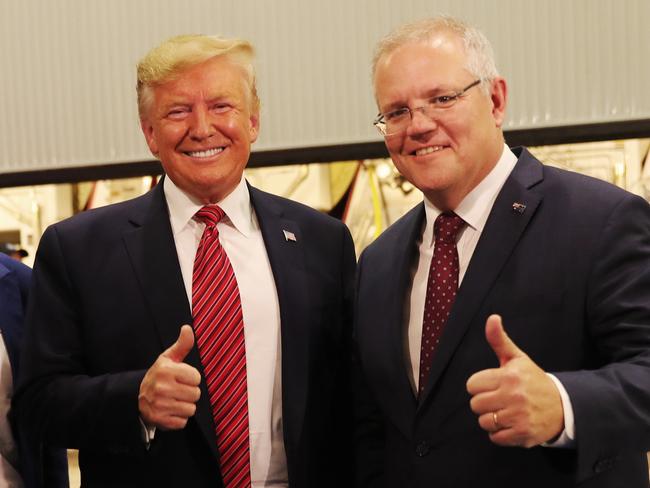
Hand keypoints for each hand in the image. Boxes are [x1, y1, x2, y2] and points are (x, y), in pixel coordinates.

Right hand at [139, 325, 201, 429]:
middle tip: (177, 390)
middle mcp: (162, 387)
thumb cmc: (159, 375)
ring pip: (191, 409)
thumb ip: (182, 344)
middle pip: (195, 394)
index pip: (197, 378)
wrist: (136, 397)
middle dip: (189, 393)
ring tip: (173, 400)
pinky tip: (170, 411)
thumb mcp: (168, 358)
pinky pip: (183, 422)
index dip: (191, 379)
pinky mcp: (159, 420)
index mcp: (166, 370)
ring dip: (185, 406)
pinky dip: (178, 418)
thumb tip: (188, 328)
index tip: (181, 378)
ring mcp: (160, 405)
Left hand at [465, 315, 563, 446]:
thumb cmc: (533, 381)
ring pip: (484, 422)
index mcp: (509, 376)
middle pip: (475, 404)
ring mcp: (519, 416)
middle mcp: (514, 396)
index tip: (492, 385)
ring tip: (505, 412)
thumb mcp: (517, 359)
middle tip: (499, 399)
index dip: (479, 386)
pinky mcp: (523, 434)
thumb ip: (499, 340)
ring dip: (491, 419)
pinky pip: (495, 437)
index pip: (472, 385)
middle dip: (484, 403)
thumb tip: (492, 318)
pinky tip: (511, 424)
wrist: (563, 406)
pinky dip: (499, 434)